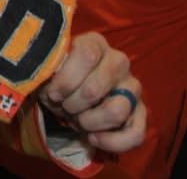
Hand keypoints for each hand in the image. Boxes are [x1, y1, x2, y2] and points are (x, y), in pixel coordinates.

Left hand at [38, 32, 145, 152]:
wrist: (71, 96)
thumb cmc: (59, 80)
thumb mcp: (49, 72)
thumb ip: (48, 70)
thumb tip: (47, 79)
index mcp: (95, 43)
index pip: (86, 55)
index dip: (66, 79)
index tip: (52, 93)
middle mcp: (118, 62)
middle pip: (95, 88)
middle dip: (73, 104)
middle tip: (63, 106)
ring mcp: (132, 87)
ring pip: (116, 111)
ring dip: (89, 122)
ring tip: (77, 119)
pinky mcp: (139, 112)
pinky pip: (136, 133)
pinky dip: (111, 141)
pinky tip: (92, 138)